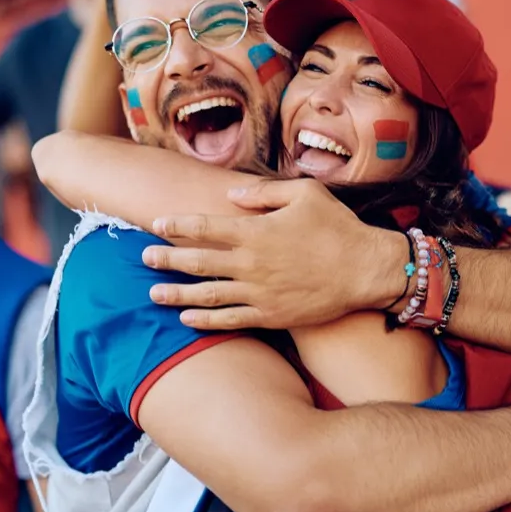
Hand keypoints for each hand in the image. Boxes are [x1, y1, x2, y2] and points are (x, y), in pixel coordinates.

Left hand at [145, 178, 408, 329]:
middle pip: (197, 262)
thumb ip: (265, 191)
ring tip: (153, 293)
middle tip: (143, 258)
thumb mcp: (305, 193)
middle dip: (166, 260)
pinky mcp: (271, 315)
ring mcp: (259, 293)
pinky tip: (187, 318)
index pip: (205, 228)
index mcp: (256, 231)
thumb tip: (233, 194)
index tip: (157, 225)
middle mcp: (251, 264)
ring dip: (176, 294)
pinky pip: (230, 320)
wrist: (366, 270)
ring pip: (207, 295)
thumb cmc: (339, 227)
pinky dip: (205, 320)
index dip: (177, 226)